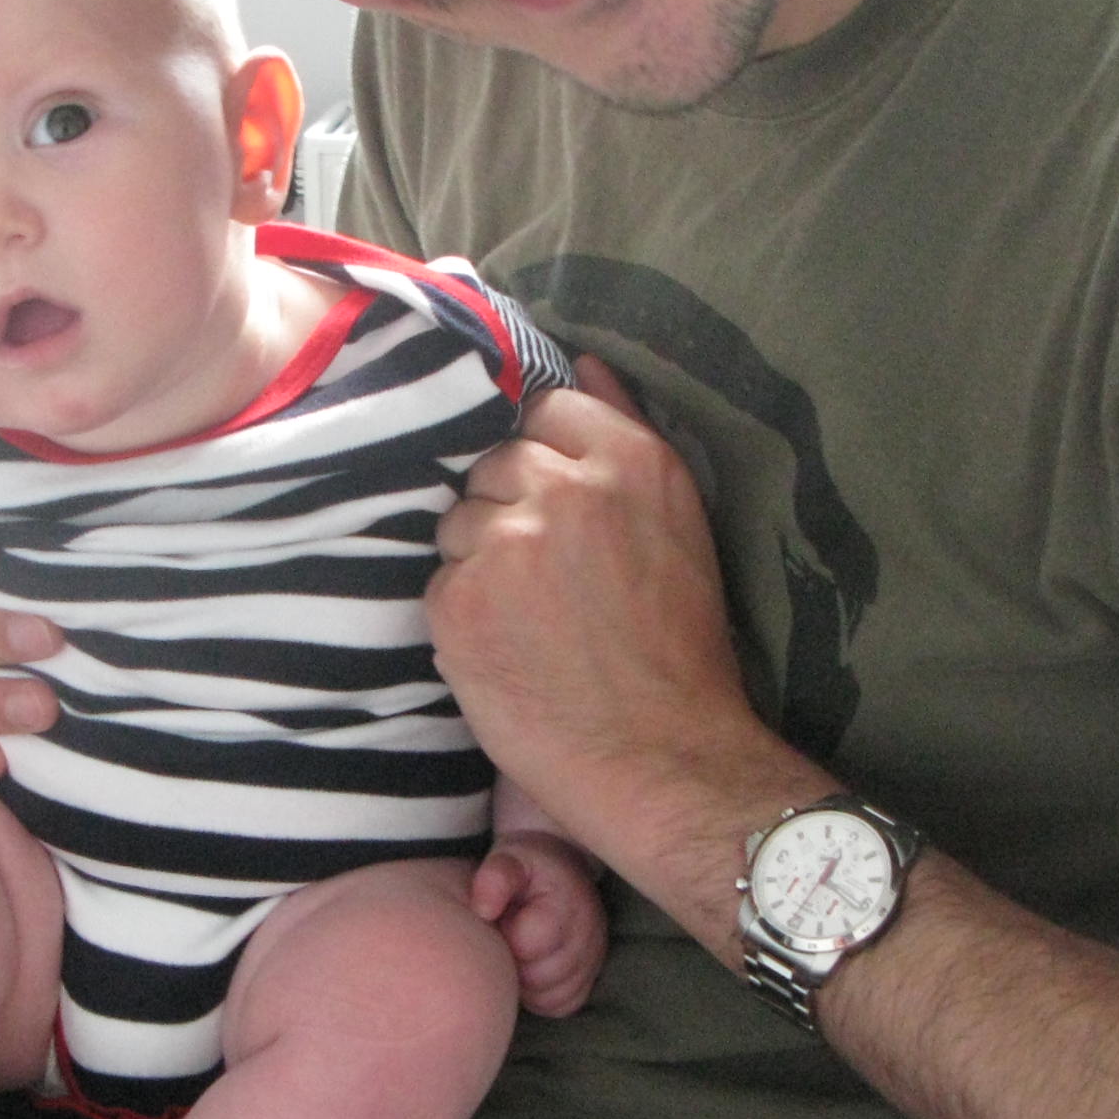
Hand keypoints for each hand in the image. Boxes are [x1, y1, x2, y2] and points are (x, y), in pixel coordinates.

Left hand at [430, 362, 797, 867]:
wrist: (664, 758)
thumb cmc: (681, 650)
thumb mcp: (680, 522)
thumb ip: (625, 431)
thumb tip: (585, 360)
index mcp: (631, 461)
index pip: (544, 408)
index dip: (544, 458)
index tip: (559, 505)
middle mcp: (565, 489)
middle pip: (493, 462)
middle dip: (508, 507)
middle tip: (547, 575)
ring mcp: (506, 545)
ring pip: (457, 522)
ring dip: (479, 560)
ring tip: (529, 618)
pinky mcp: (459, 603)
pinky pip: (438, 584)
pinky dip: (462, 616)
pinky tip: (509, 651)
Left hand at [471, 830, 607, 1016]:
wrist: (560, 870)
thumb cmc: (527, 868)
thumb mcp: (508, 859)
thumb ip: (494, 878)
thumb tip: (482, 909)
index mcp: (568, 904)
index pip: (528, 945)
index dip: (504, 939)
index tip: (500, 922)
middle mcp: (590, 935)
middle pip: (540, 977)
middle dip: (515, 964)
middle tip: (508, 940)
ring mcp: (594, 959)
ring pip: (552, 997)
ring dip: (527, 984)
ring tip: (519, 954)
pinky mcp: (590, 978)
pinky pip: (562, 1005)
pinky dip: (541, 996)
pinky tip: (530, 971)